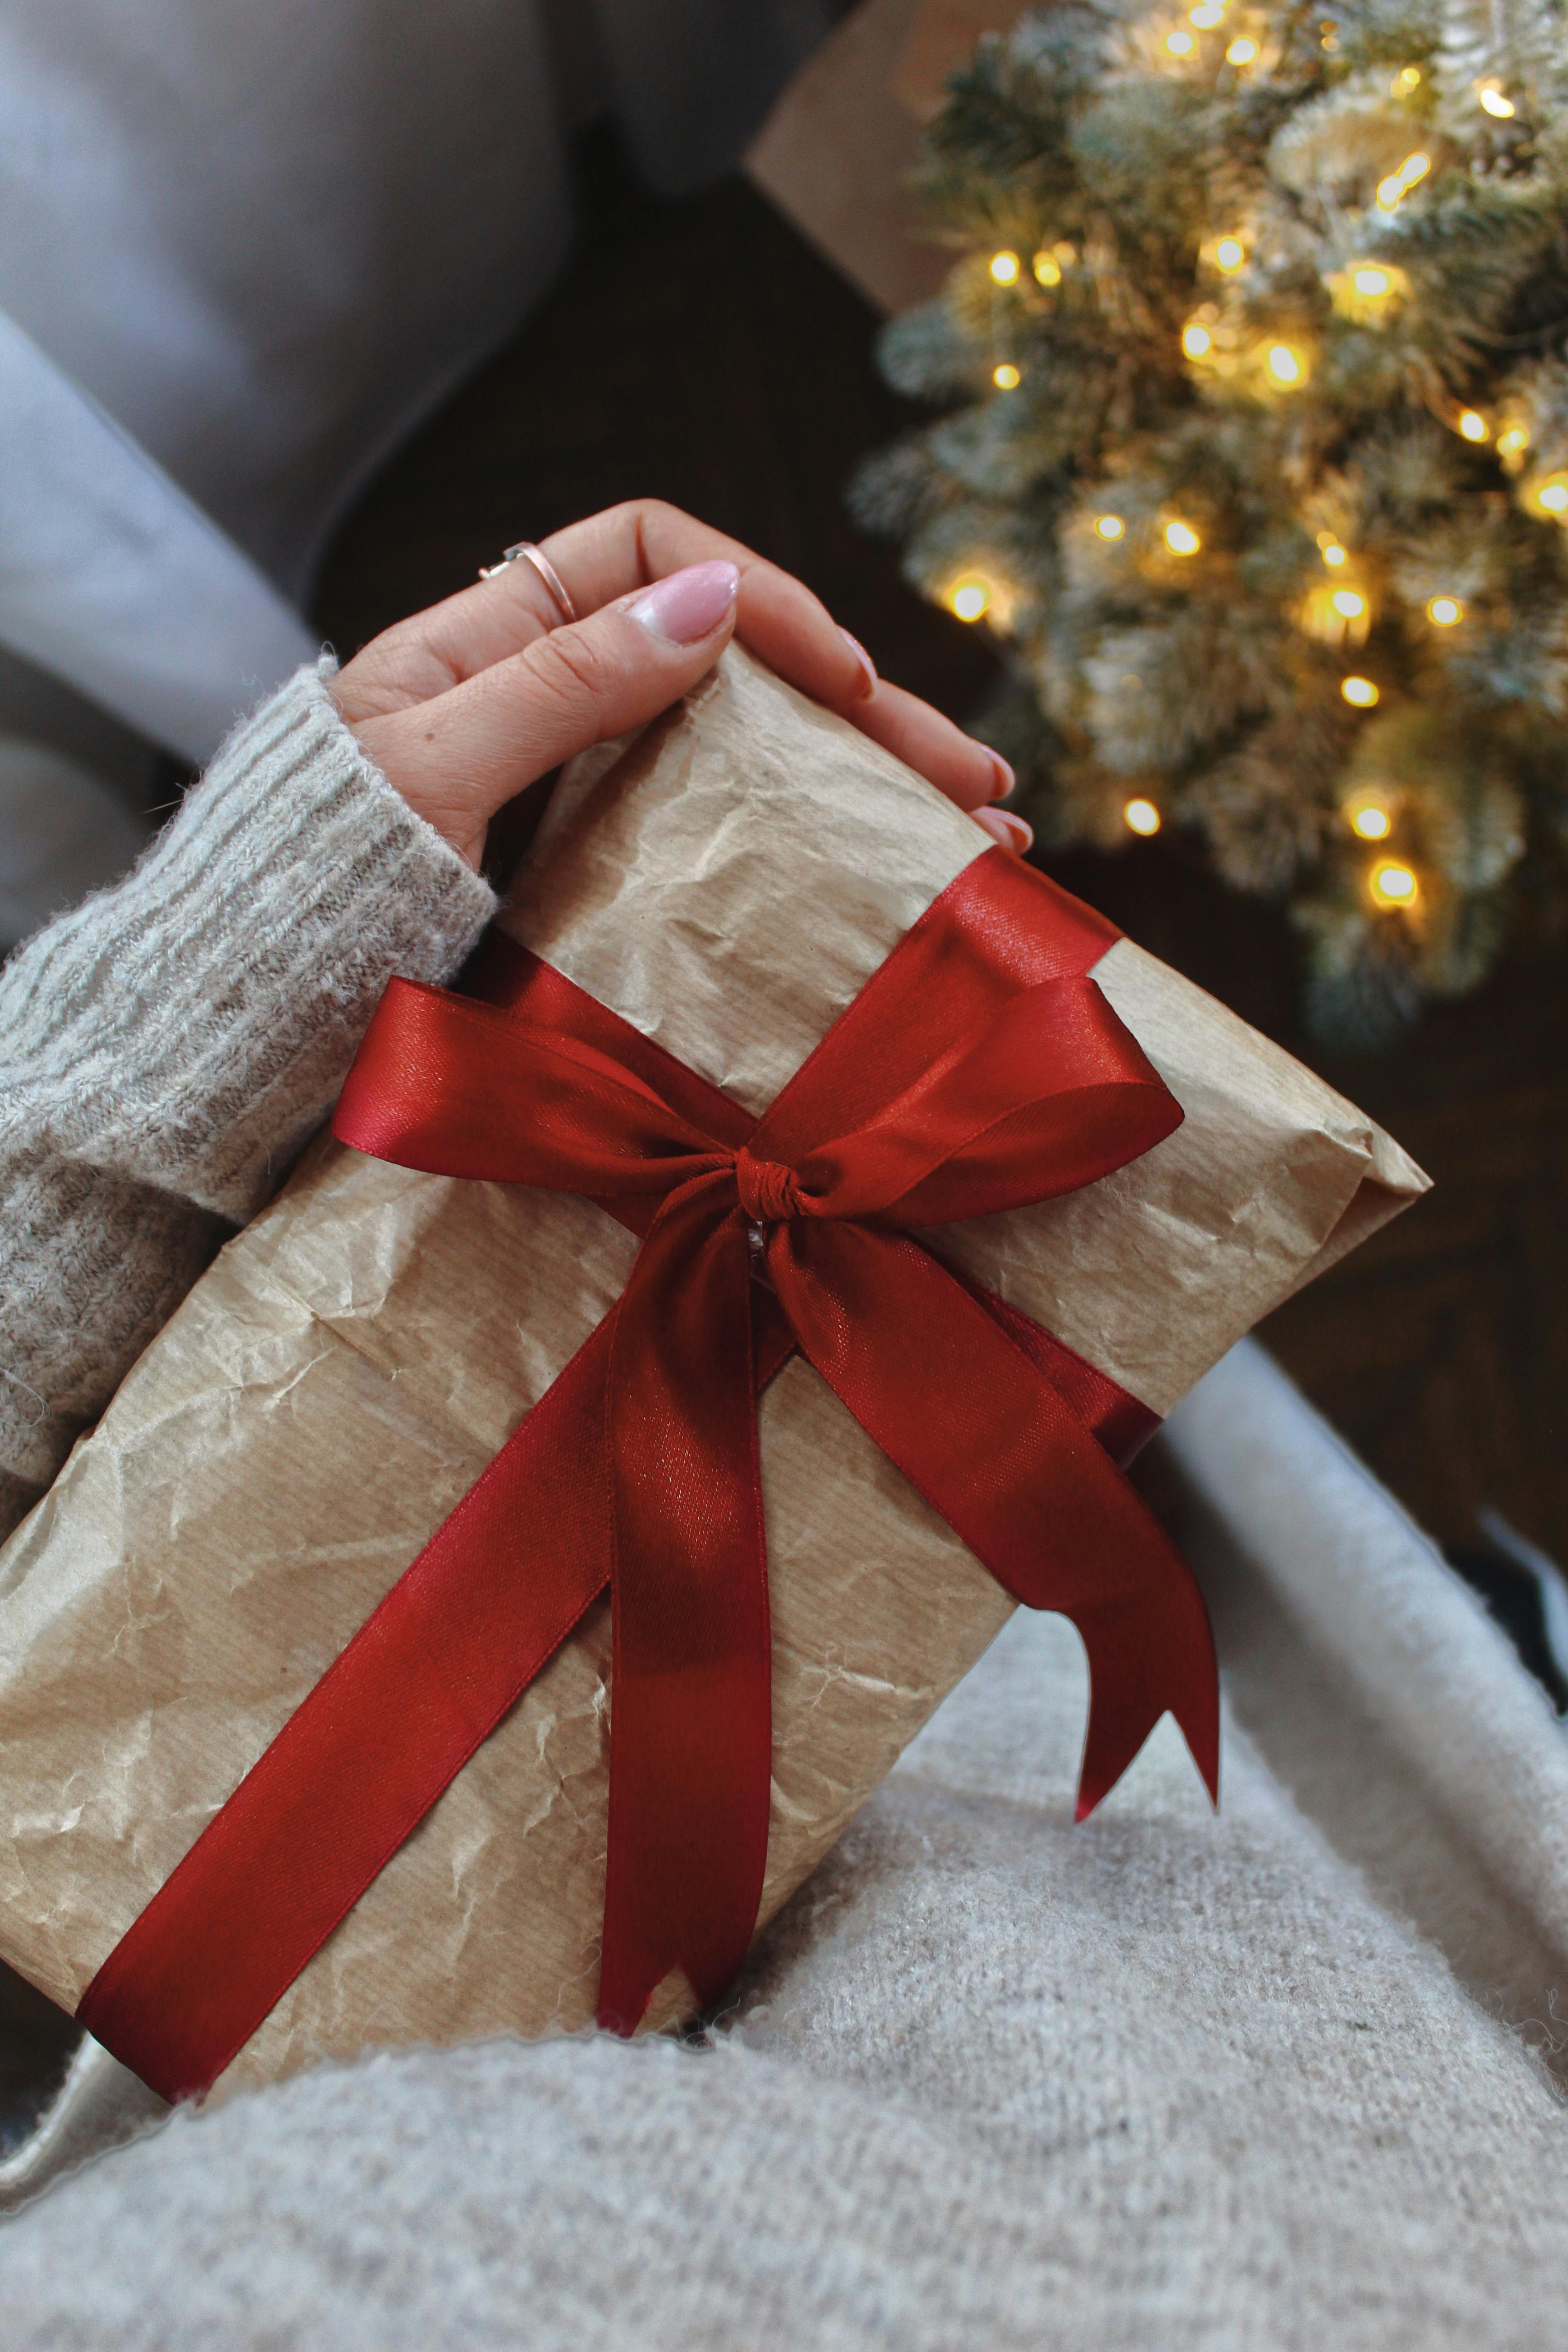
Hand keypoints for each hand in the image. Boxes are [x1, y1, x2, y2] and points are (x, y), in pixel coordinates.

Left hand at [332, 500, 1030, 869]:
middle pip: (730, 669)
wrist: (243, 1027)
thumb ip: (559, 683)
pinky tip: (878, 885)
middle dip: (862, 714)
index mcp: (493, 642)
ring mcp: (576, 801)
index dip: (754, 597)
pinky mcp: (590, 887)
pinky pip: (713, 845)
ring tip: (975, 838)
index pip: (649, 555)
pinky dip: (803, 856)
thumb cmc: (305, 895)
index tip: (837, 683)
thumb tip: (707, 601)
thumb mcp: (425, 769)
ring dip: (860, 791)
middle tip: (972, 778)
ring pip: (743, 763)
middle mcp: (547, 708)